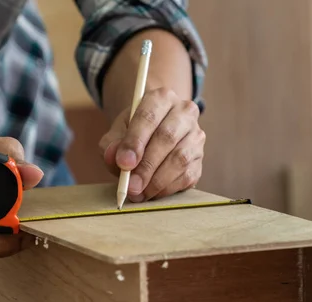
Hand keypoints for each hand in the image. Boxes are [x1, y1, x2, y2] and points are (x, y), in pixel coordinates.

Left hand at [100, 87, 204, 201]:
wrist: (153, 136)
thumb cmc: (133, 134)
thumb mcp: (116, 133)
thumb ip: (111, 145)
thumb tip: (116, 159)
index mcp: (161, 98)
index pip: (148, 117)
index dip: (135, 142)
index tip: (123, 164)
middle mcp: (184, 112)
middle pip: (166, 138)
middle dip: (146, 166)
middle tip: (130, 186)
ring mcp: (196, 135)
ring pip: (179, 159)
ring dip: (156, 181)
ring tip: (138, 193)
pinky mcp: (199, 159)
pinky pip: (186, 176)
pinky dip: (167, 189)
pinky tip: (152, 193)